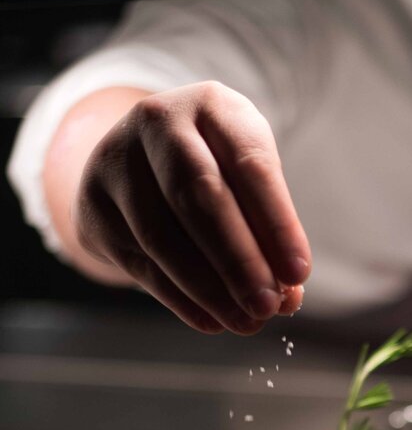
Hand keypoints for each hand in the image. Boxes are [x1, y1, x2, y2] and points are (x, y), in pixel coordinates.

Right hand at [73, 82, 309, 333]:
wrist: (139, 157)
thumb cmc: (215, 168)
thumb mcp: (249, 182)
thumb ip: (270, 232)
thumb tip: (288, 298)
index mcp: (212, 106)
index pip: (249, 164)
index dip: (276, 223)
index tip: (298, 273)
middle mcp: (158, 122)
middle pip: (199, 195)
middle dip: (239, 259)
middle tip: (269, 305)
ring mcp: (117, 162)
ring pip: (163, 236)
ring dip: (210, 289)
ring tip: (246, 322)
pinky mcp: (95, 207)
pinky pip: (141, 264)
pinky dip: (181, 300)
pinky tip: (212, 322)